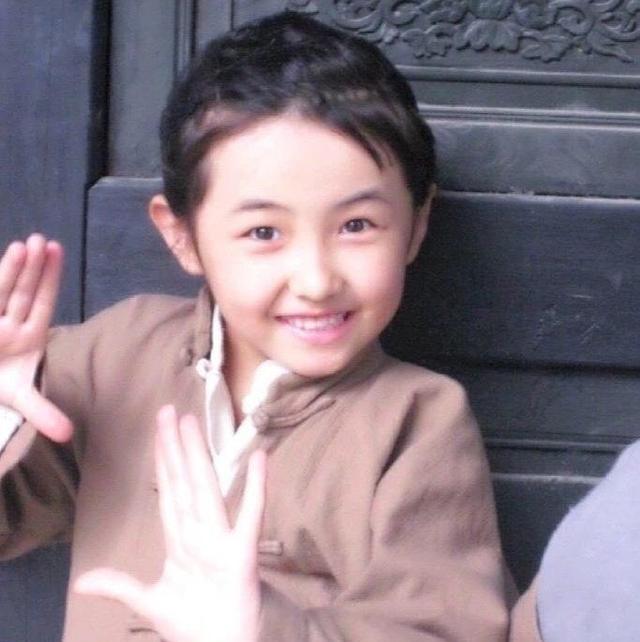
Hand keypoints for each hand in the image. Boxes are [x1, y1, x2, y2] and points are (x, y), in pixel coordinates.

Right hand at [0, 234, 71, 440]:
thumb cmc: (1, 385)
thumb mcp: (20, 399)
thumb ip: (43, 413)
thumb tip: (68, 435)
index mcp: (28, 336)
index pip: (40, 302)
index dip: (48, 279)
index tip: (56, 253)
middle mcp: (9, 324)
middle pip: (21, 292)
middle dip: (31, 268)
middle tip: (41, 241)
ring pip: (1, 292)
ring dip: (9, 269)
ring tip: (22, 246)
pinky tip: (3, 259)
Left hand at [75, 406, 265, 641]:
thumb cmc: (196, 626)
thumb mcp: (152, 603)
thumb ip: (121, 586)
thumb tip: (81, 582)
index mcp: (180, 541)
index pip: (168, 492)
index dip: (162, 460)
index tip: (159, 430)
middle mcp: (199, 533)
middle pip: (183, 482)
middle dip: (174, 446)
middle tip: (168, 411)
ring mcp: (221, 541)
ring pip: (205, 490)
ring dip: (198, 456)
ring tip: (192, 424)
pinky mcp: (242, 556)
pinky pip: (249, 517)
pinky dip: (254, 489)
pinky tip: (260, 459)